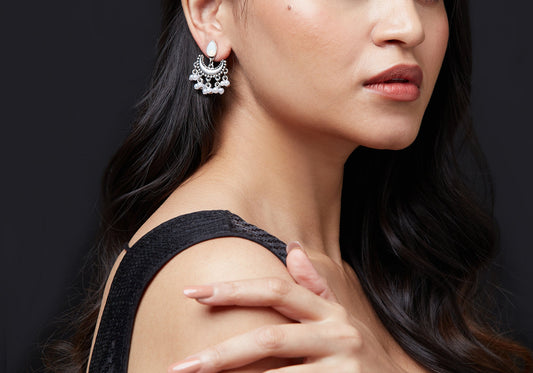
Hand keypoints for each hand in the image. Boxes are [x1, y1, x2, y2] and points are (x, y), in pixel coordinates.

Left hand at [168, 243, 405, 371]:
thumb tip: (291, 250)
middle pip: (268, 337)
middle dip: (220, 353)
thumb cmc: (359, 355)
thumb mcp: (340, 317)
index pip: (275, 290)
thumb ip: (316, 287)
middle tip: (180, 366)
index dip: (233, 289)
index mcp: (328, 309)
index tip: (193, 293)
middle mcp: (337, 332)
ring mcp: (343, 365)